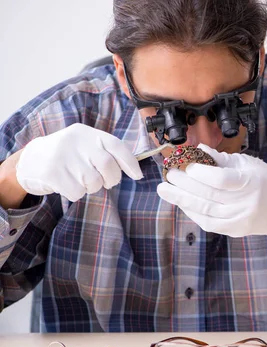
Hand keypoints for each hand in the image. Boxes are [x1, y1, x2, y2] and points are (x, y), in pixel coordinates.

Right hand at [16, 123, 142, 201]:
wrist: (28, 160)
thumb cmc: (66, 157)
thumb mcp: (84, 147)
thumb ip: (104, 152)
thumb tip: (134, 168)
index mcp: (86, 133)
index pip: (116, 145)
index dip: (130, 162)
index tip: (138, 176)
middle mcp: (75, 141)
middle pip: (107, 165)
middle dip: (111, 179)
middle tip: (104, 182)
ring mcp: (61, 156)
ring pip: (93, 182)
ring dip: (90, 187)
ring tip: (79, 180)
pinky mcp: (51, 172)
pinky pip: (77, 192)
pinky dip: (76, 194)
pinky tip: (66, 185)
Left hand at [157, 144, 266, 236]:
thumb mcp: (249, 164)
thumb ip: (223, 160)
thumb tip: (198, 150)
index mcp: (251, 182)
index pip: (221, 179)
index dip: (201, 173)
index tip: (187, 166)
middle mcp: (246, 203)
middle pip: (209, 195)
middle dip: (184, 185)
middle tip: (168, 176)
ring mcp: (241, 219)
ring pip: (206, 211)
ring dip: (183, 200)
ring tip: (166, 190)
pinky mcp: (236, 230)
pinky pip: (210, 224)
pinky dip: (194, 213)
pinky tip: (182, 203)